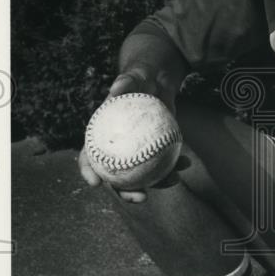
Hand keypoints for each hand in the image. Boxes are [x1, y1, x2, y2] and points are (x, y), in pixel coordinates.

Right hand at [78, 66, 178, 203]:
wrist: (157, 82)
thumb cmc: (140, 78)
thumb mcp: (134, 77)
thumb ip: (126, 81)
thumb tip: (117, 88)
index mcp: (101, 135)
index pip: (89, 155)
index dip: (88, 171)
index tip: (94, 183)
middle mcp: (116, 149)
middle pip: (114, 176)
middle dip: (125, 192)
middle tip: (140, 198)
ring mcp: (135, 153)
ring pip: (141, 177)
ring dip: (157, 184)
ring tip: (174, 180)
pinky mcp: (153, 152)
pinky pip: (161, 165)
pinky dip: (173, 166)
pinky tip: (186, 163)